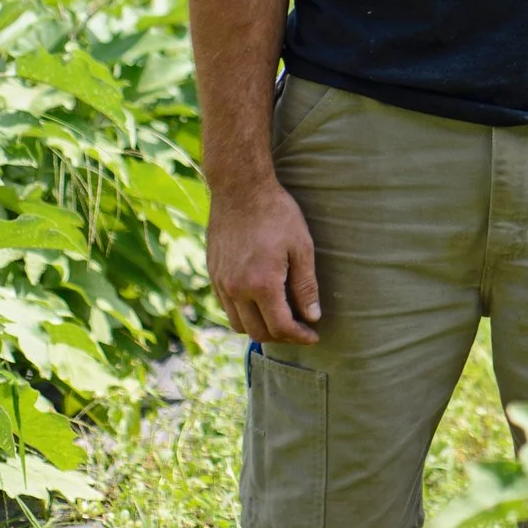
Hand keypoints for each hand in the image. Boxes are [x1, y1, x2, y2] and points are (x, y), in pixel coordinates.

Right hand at [208, 178, 321, 344]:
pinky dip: (244, 314)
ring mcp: (221, 283)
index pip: (281, 327)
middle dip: (281, 337)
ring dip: (260, 328)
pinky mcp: (213, 274)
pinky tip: (261, 303)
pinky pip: (226, 307)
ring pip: (238, 324)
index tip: (314, 336)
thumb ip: (306, 286)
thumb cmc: (277, 214)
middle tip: (300, 329)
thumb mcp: (302, 247)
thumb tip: (312, 316)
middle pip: (257, 332)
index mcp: (262, 284)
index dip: (300, 336)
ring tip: (281, 318)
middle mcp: (236, 289)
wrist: (240, 190)